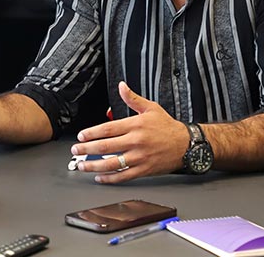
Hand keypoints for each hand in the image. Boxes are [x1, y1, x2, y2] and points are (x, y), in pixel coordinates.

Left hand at [70, 81, 186, 182]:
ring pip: (112, 163)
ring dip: (94, 166)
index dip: (92, 133)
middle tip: (75, 151)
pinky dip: (110, 178)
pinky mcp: (144, 170)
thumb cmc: (168, 127)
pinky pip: (124, 176)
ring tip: (82, 166)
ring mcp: (139, 157)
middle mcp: (136, 142)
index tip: (81, 136)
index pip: (108, 129)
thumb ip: (133, 98)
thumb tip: (121, 86)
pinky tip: (100, 177)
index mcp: (135, 125)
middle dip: (87, 150)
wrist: (187, 145)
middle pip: (106, 147)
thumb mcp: (151, 108)